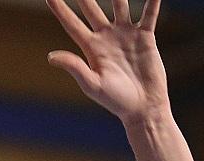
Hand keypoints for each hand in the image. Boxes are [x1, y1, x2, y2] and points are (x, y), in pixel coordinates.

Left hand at [46, 0, 169, 122]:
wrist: (143, 107)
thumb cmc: (115, 100)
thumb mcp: (92, 84)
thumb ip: (74, 67)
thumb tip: (51, 56)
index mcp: (90, 48)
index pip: (71, 23)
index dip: (60, 9)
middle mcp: (106, 37)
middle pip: (92, 7)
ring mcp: (125, 34)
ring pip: (120, 4)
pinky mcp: (145, 36)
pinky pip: (149, 13)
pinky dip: (152, 0)